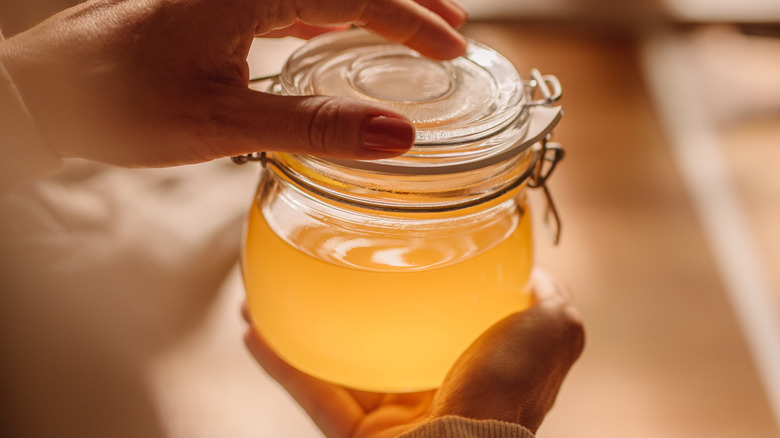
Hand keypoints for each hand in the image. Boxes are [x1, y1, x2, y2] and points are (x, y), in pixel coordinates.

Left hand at [0, 0, 466, 166]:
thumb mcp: (225, 122)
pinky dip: (332, 19)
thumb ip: (315, 125)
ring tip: (417, 32)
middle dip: (407, 3)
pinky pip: (292, 3)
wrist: (49, 92)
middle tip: (454, 32)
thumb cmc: (120, 100)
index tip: (454, 52)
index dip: (413, 23)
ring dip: (373, 9)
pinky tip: (343, 38)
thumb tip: (396, 135)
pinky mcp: (217, 8)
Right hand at [243, 269, 584, 436]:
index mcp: (473, 367)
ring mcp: (390, 416)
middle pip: (382, 342)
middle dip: (351, 309)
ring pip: (337, 365)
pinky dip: (281, 363)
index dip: (420, 291)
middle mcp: (430, 392)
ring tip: (272, 292)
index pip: (440, 321)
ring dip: (302, 330)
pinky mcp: (356, 435)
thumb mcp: (553, 333)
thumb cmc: (510, 394)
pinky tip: (253, 327)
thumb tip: (541, 277)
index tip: (399, 256)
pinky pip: (311, 393)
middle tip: (327, 268)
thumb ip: (552, 304)